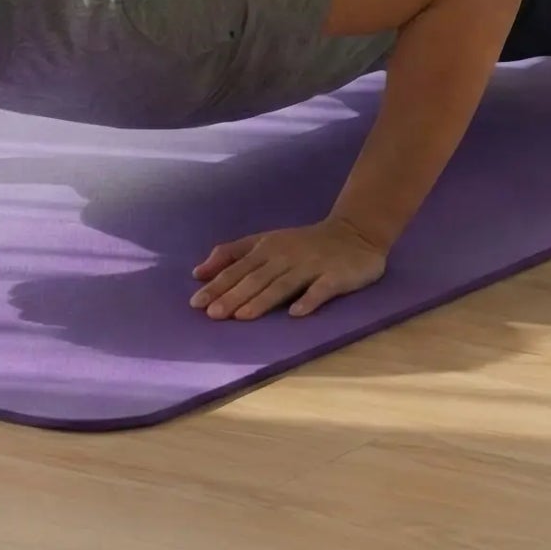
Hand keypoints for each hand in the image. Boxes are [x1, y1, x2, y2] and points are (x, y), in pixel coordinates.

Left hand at [190, 216, 386, 320]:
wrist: (354, 233)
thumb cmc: (303, 243)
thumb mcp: (266, 241)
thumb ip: (233, 254)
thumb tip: (198, 272)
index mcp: (267, 247)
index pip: (238, 267)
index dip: (218, 285)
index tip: (196, 303)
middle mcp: (286, 255)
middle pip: (256, 278)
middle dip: (234, 295)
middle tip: (213, 314)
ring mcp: (311, 265)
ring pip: (283, 284)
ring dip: (262, 300)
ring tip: (243, 316)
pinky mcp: (335, 275)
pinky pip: (321, 289)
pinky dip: (309, 300)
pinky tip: (296, 314)